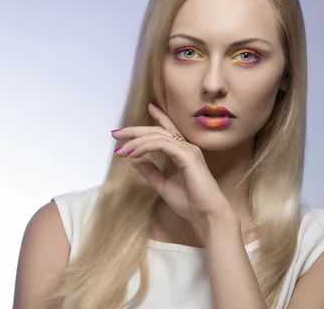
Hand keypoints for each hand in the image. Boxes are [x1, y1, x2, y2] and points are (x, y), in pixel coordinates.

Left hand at [112, 103, 232, 224]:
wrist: (207, 215)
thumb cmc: (191, 202)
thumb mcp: (163, 185)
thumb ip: (150, 172)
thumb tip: (134, 159)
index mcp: (183, 152)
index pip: (168, 130)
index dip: (158, 117)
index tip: (148, 107)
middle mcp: (186, 147)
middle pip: (157, 131)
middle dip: (135, 131)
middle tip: (116, 133)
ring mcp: (188, 150)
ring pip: (157, 137)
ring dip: (136, 142)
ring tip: (121, 150)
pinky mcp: (187, 156)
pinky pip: (161, 145)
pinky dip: (145, 147)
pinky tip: (133, 154)